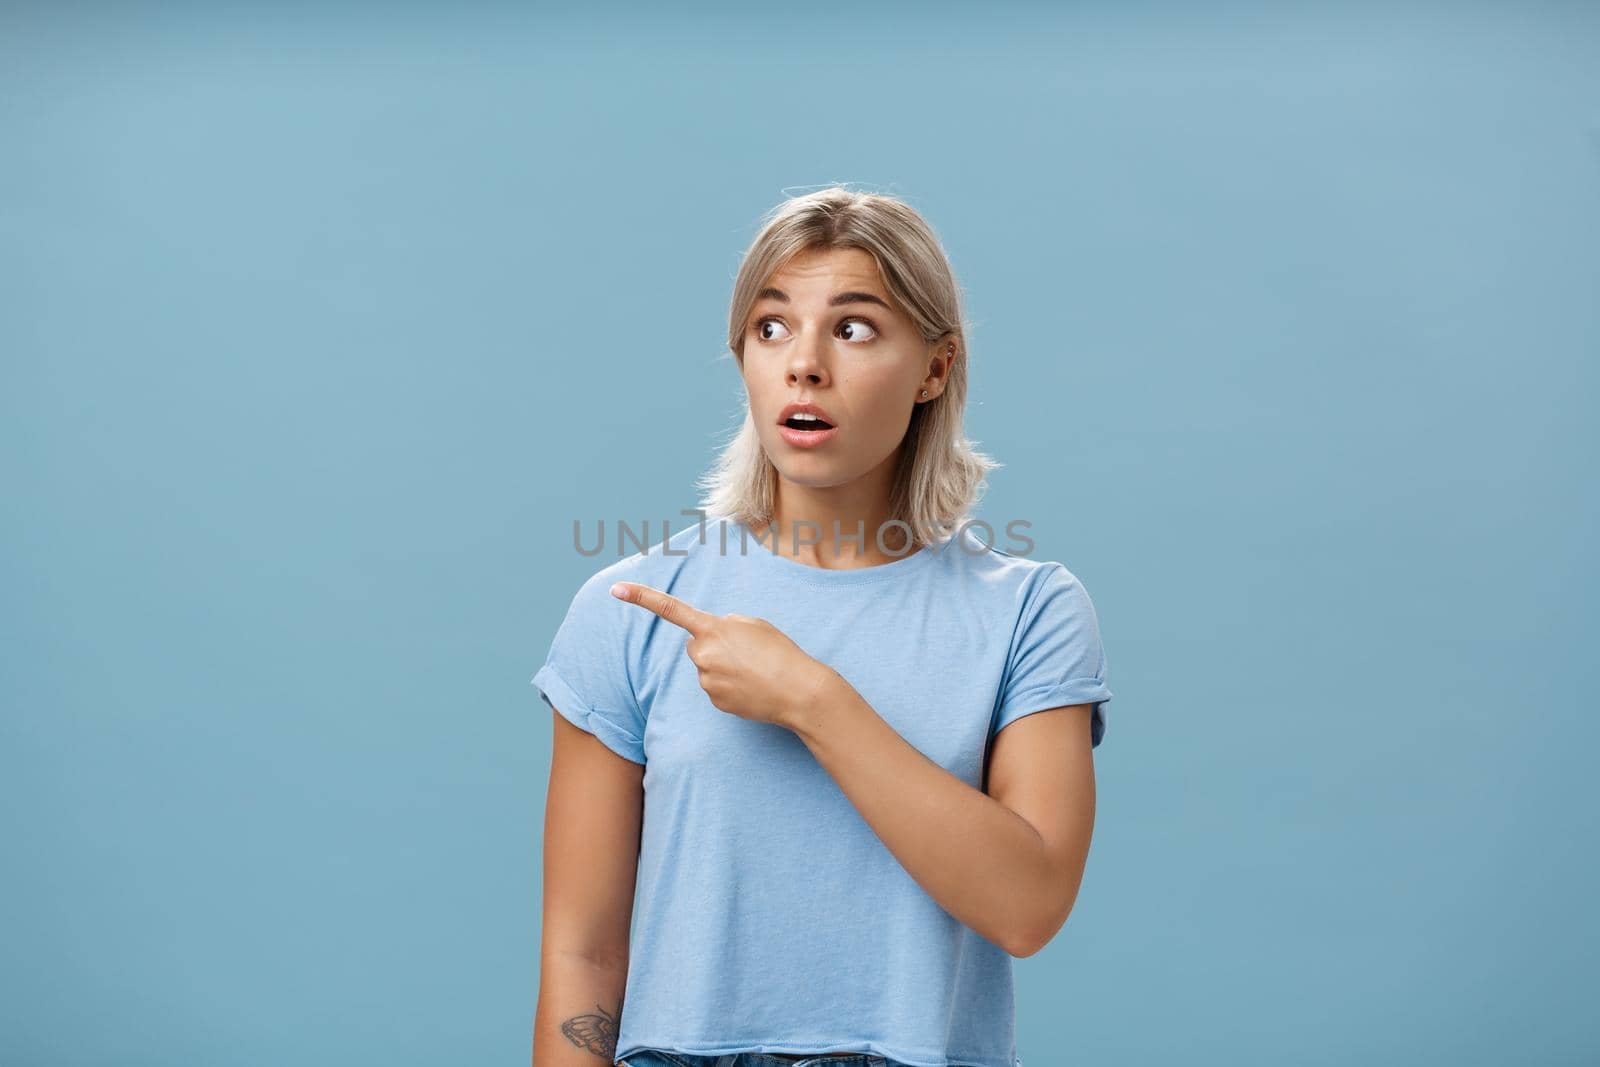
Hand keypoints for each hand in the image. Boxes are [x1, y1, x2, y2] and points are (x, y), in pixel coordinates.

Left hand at [609, 581, 831, 727]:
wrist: (798, 690)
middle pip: (696, 645)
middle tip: (745, 652)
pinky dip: (730, 686)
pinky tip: (752, 687)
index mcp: (712, 628)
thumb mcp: (754, 624)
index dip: (641, 597)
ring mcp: (706, 681)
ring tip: (754, 670)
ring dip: (724, 667)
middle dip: (713, 645)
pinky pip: (715, 688)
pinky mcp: (714, 701)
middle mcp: (703, 654)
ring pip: (707, 668)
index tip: (615, 589)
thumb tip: (708, 640)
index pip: (670, 609)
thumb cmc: (780, 652)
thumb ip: (725, 625)